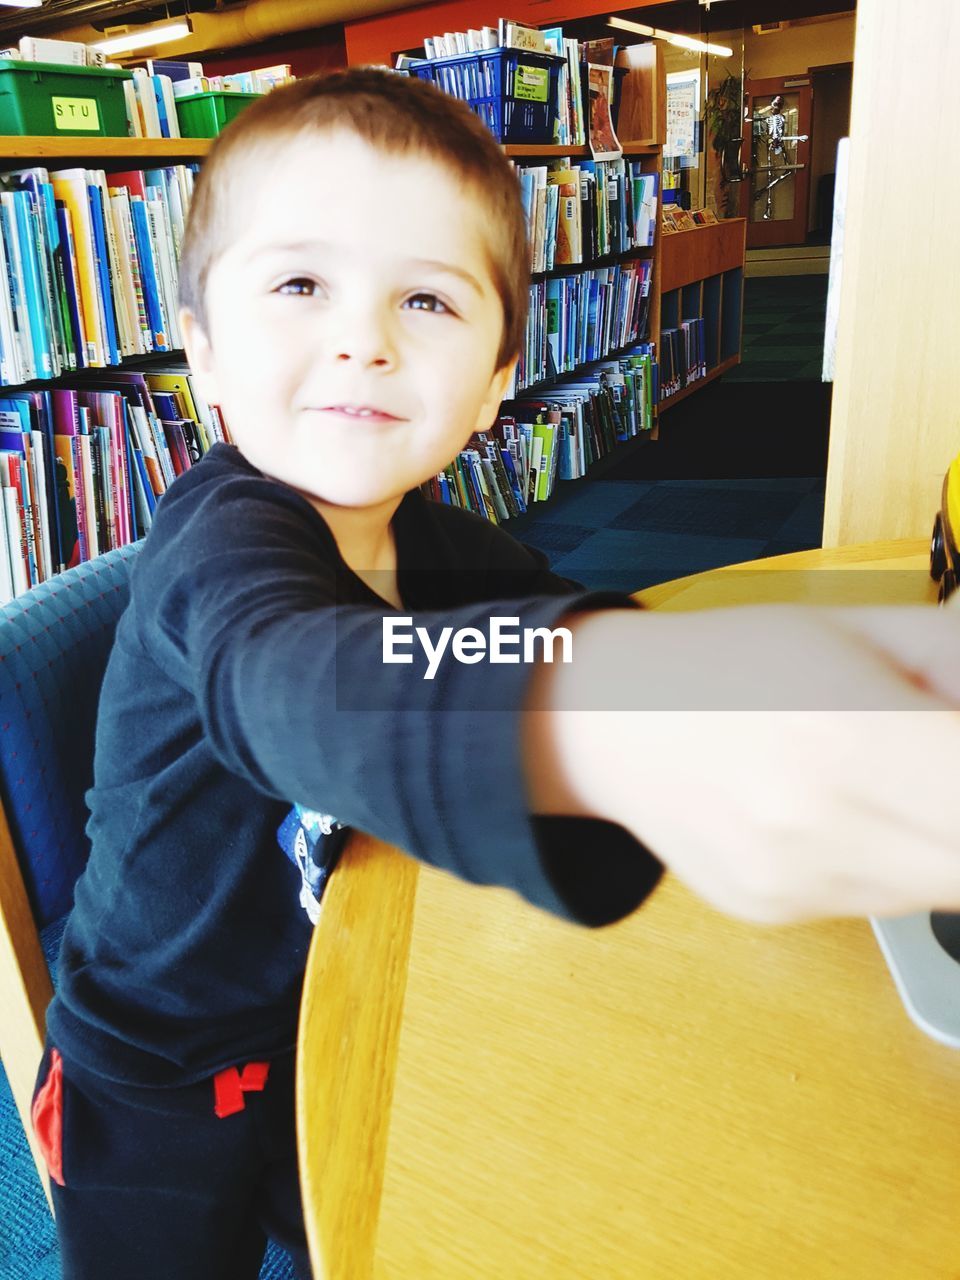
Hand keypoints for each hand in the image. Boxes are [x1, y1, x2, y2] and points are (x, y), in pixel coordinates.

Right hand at [527, 606, 959, 924]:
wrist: (612, 721)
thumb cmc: (736, 661)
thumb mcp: (867, 629)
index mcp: (852, 734)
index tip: (957, 744)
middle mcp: (823, 828)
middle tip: (936, 764)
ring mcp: (798, 884)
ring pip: (939, 886)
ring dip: (943, 838)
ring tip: (885, 771)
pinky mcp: (779, 913)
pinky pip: (881, 898)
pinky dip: (888, 857)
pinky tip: (832, 806)